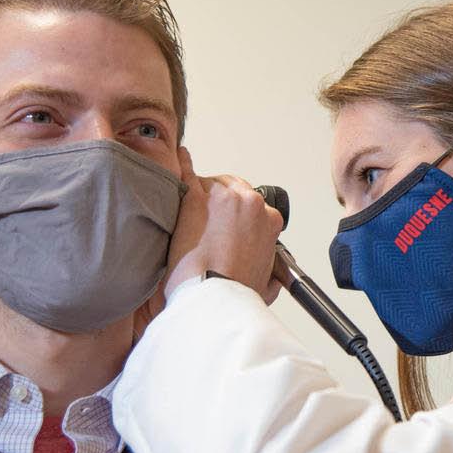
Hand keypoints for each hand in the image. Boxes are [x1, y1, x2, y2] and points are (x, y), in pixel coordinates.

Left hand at [165, 147, 283, 300]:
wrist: (213, 294)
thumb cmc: (235, 290)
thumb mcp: (268, 284)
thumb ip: (271, 273)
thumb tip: (271, 276)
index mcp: (270, 220)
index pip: (254, 207)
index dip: (239, 218)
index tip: (229, 228)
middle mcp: (250, 202)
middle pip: (234, 189)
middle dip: (222, 204)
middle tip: (210, 223)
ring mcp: (223, 197)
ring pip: (212, 184)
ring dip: (203, 196)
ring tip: (192, 215)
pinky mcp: (196, 198)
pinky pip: (189, 172)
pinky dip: (184, 165)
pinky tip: (180, 158)